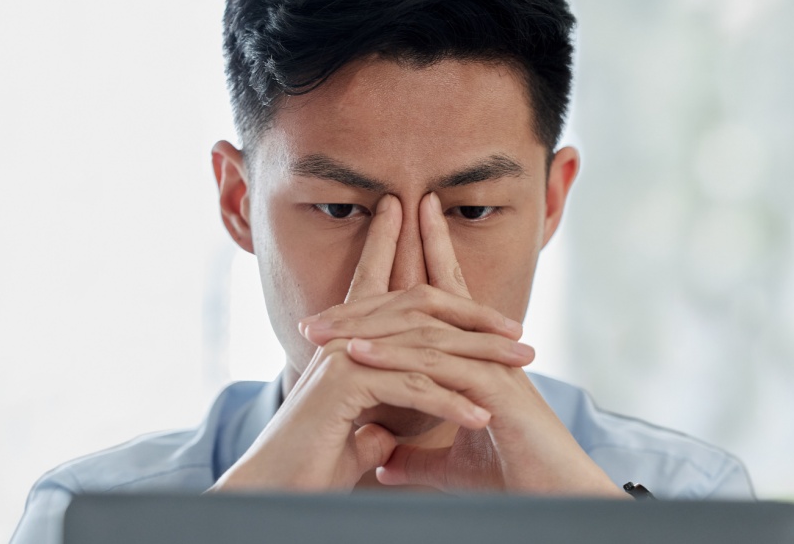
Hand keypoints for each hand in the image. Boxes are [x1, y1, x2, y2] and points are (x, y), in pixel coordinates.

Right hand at [207, 195, 494, 492]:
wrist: (274, 491)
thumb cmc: (310, 469)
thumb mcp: (356, 439)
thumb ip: (374, 424)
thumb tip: (390, 434)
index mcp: (352, 344)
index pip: (404, 305)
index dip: (452, 302)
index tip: (495, 318)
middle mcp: (346, 339)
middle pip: (422, 311)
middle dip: (475, 320)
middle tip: (519, 336)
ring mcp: (343, 356)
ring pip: (425, 344)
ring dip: (478, 358)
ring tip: (520, 369)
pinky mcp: (344, 384)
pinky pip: (411, 386)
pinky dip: (450, 402)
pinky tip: (481, 417)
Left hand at [302, 192, 623, 496]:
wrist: (558, 496)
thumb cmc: (515, 477)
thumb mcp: (451, 467)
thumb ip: (417, 457)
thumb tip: (383, 460)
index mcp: (475, 360)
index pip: (438, 307)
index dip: (406, 275)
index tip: (359, 274)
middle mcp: (483, 351)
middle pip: (427, 301)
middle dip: (370, 296)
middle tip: (316, 311)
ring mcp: (490, 364)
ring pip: (424, 327)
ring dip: (368, 325)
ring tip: (320, 331)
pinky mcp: (494, 386)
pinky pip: (436, 363)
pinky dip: (393, 355)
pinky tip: (357, 354)